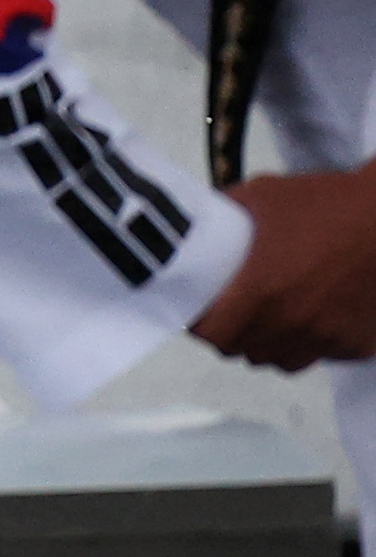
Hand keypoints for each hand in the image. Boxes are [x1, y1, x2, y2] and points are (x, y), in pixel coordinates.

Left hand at [187, 168, 375, 369]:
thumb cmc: (328, 202)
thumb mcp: (264, 195)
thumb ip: (225, 212)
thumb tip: (198, 222)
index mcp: (260, 293)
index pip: (214, 336)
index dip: (203, 327)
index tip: (202, 314)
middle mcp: (292, 323)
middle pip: (246, 351)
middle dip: (235, 336)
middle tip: (236, 315)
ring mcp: (328, 338)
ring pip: (284, 361)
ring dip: (272, 346)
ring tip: (272, 321)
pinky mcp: (358, 343)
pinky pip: (324, 356)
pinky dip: (313, 345)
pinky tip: (313, 321)